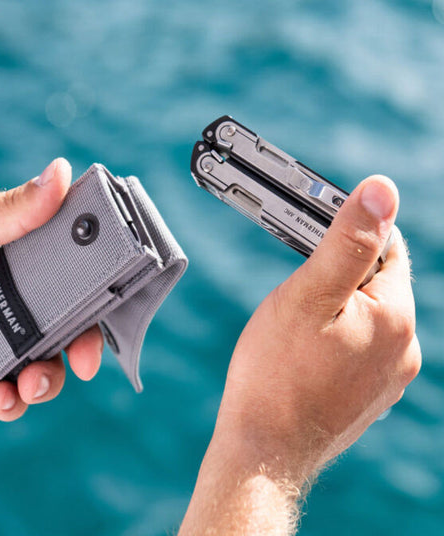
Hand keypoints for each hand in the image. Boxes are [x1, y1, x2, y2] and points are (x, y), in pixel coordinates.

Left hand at [0, 159, 103, 420]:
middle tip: (87, 362)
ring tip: (29, 385)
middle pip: (69, 328)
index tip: (111, 306)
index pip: (73, 278)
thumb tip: (62, 170)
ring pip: (46, 367)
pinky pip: (11, 398)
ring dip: (48, 382)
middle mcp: (14, 304)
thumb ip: (12, 210)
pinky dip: (13, 403)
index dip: (98, 294)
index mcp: (18, 267)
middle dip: (85, 348)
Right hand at [180, 175, 420, 534]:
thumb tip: (382, 190)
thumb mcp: (308, 294)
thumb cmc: (276, 371)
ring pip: (366, 315)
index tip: (314, 233)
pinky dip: (337, 336)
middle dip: (339, 273)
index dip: (350, 231)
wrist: (264, 448)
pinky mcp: (370, 394)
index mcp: (394, 317)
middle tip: (298, 285)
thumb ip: (347, 240)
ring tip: (298, 323)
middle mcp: (403, 348)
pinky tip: (306, 350)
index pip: (387, 247)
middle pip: (376, 282)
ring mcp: (388, 376)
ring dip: (336, 306)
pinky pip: (360, 346)